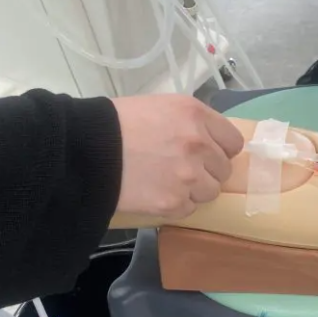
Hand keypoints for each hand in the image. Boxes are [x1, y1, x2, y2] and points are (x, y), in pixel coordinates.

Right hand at [112, 94, 243, 220]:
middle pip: (224, 170)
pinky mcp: (174, 202)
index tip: (208, 154)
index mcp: (195, 114)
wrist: (84, 150)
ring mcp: (189, 176)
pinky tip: (155, 192)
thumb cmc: (117, 123)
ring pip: (210, 192)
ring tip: (166, 181)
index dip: (221, 149)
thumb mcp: (160, 107)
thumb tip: (212, 143)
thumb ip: (191, 123)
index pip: (233, 141)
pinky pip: (189, 209)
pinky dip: (175, 204)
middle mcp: (199, 144)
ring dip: (193, 190)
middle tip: (180, 169)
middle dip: (207, 171)